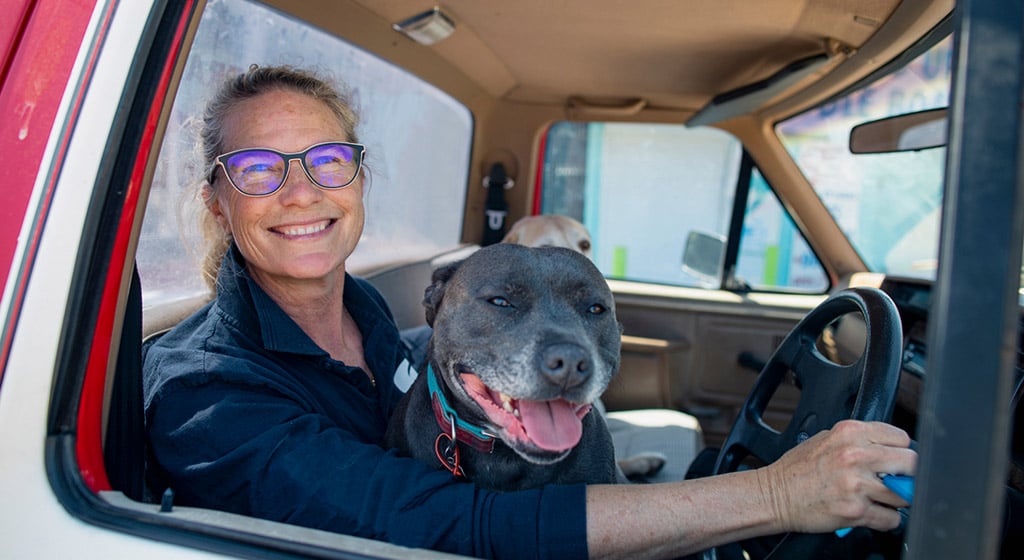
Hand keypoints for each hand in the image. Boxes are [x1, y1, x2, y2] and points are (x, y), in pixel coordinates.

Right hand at [759, 420, 915, 533]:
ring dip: (896, 500)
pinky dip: (885, 519)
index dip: (900, 451)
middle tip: (896, 481)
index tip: (896, 460)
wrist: (774, 495)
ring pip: (905, 496)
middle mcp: (856, 455)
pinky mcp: (856, 511)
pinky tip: (870, 512)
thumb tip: (889, 449)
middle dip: (907, 475)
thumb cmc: (797, 469)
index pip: (901, 438)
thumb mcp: (826, 439)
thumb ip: (859, 440)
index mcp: (850, 433)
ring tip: (878, 498)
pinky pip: (892, 519)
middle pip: (911, 464)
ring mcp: (857, 484)